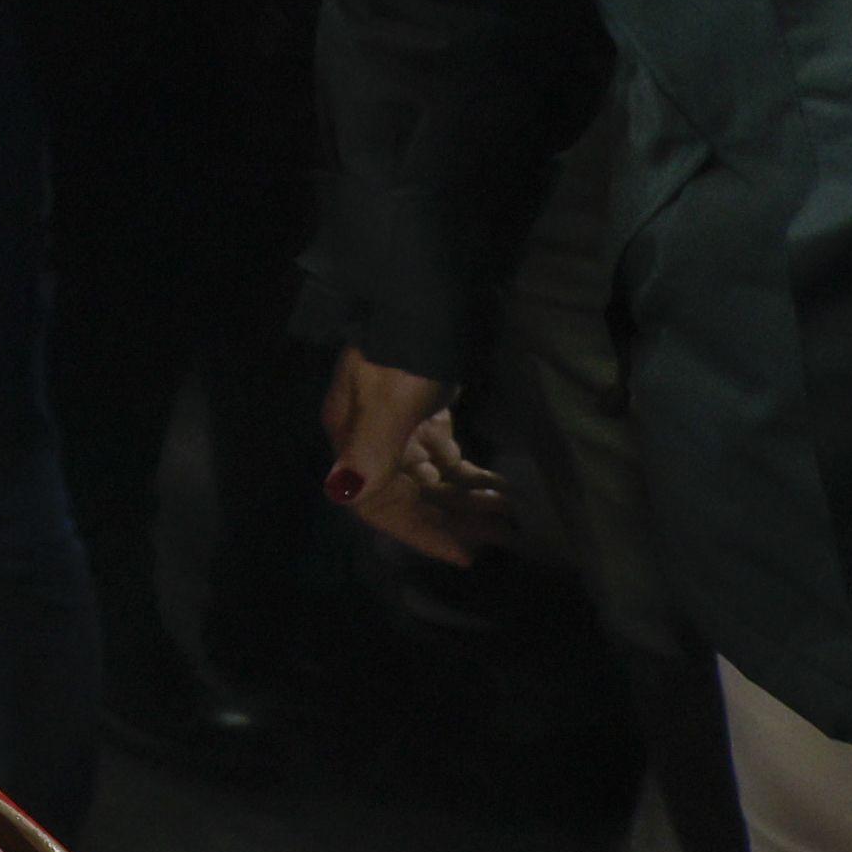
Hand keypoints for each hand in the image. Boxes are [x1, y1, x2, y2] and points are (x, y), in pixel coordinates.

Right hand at [323, 349, 513, 565]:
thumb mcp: (389, 401)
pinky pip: (445, 456)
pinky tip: (498, 483)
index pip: (380, 503)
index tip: (466, 557)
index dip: (421, 533)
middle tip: (505, 534)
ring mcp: (397, 424)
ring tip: (510, 511)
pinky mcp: (423, 410)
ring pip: (431, 478)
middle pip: (411, 495)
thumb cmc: (408, 352)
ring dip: (468, 499)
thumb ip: (368, 451)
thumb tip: (342, 494)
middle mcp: (370, 438)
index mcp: (353, 439)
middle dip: (455, 519)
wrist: (426, 294)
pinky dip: (469, 473)